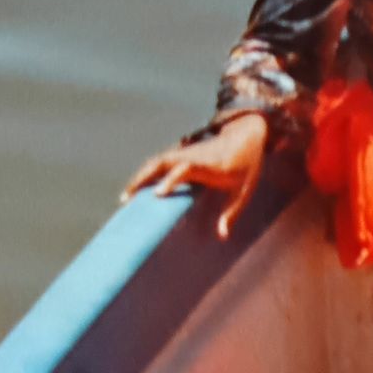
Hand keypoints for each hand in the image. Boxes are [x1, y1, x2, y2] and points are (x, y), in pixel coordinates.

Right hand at [121, 112, 269, 239]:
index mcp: (208, 166)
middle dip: (142, 179)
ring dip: (140, 177)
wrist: (245, 136)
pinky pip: (158, 163)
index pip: (185, 169)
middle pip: (161, 162)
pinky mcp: (180, 154)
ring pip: (155, 162)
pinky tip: (136, 190)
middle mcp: (191, 157)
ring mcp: (184, 154)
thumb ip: (232, 212)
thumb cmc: (246, 165)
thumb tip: (222, 236)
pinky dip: (145, 174)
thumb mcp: (245, 190)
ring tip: (125, 199)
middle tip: (126, 200)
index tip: (158, 194)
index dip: (171, 180)